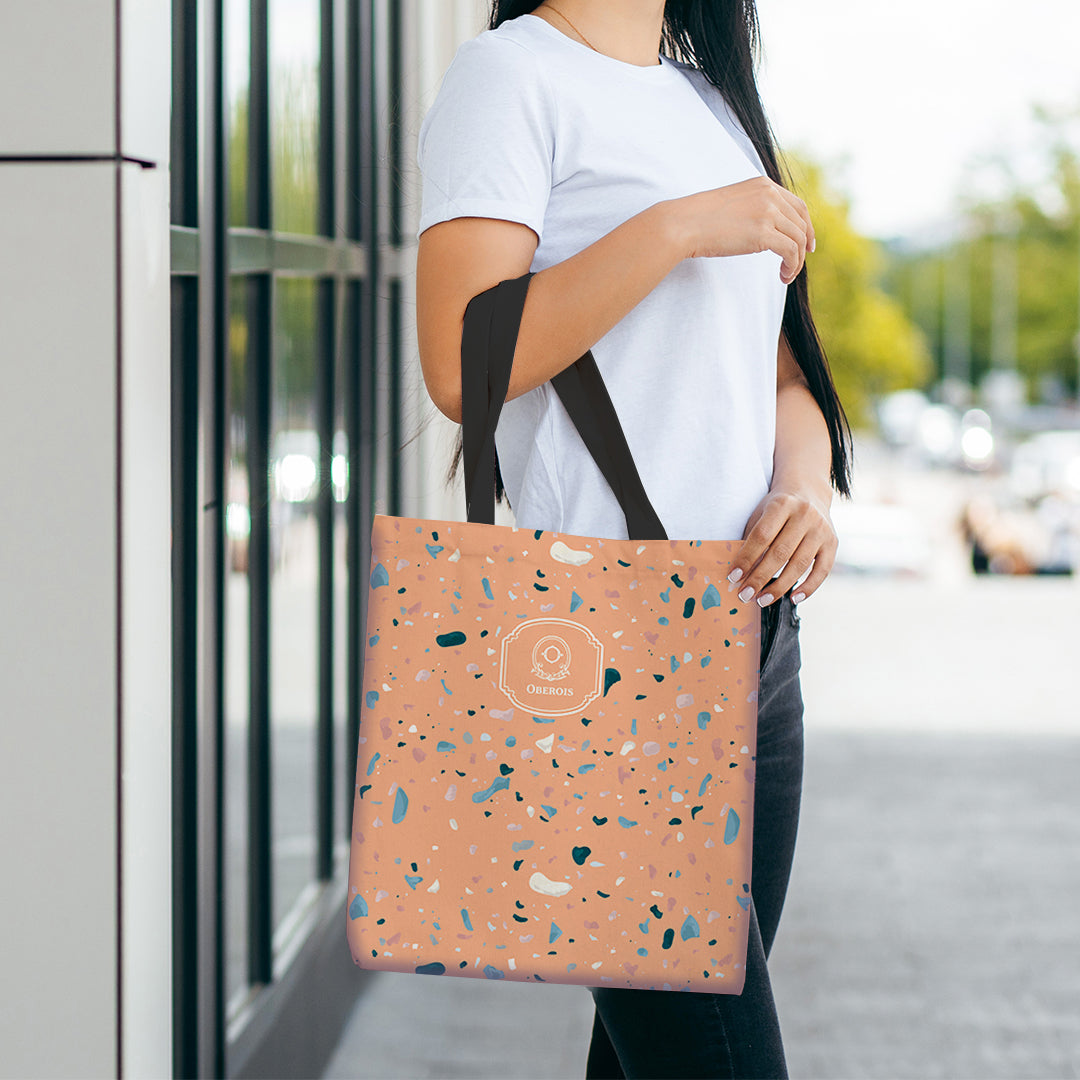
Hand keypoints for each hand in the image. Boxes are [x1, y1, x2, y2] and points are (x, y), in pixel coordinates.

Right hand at [668, 177, 815, 284]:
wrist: (683, 223)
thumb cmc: (700, 219)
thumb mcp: (733, 205)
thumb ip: (753, 209)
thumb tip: (765, 230)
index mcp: (763, 185)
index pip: (798, 206)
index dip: (807, 227)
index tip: (807, 245)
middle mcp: (770, 195)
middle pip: (801, 224)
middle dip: (802, 248)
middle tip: (794, 266)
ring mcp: (767, 212)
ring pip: (798, 239)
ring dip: (796, 261)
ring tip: (786, 275)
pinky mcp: (763, 233)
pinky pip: (790, 251)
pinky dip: (791, 266)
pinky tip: (782, 276)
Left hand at [726, 486, 837, 606]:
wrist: (808, 491)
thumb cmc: (777, 508)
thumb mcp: (761, 514)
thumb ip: (752, 539)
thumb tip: (739, 574)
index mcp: (782, 504)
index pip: (761, 536)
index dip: (746, 558)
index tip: (733, 577)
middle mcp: (804, 514)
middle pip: (780, 553)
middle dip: (760, 578)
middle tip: (744, 595)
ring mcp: (821, 529)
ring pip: (799, 564)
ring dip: (779, 587)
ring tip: (762, 600)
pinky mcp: (833, 542)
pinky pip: (822, 570)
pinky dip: (809, 587)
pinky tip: (794, 598)